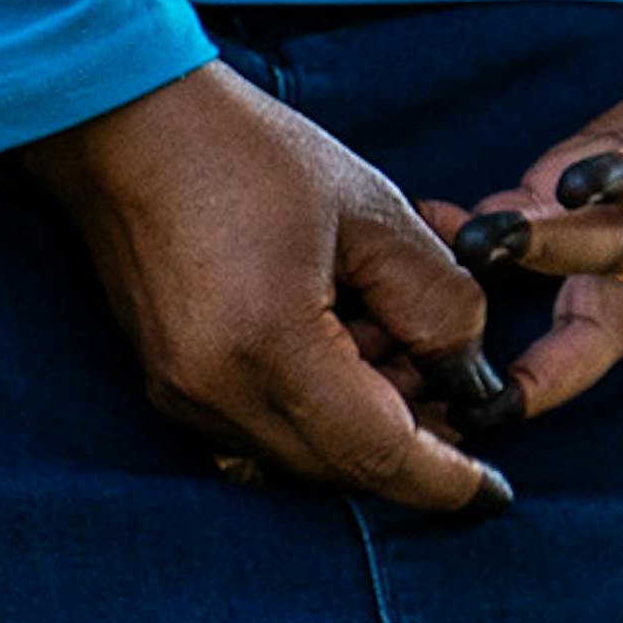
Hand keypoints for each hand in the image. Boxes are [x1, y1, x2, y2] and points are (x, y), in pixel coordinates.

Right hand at [20, 58, 506, 514]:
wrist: (128, 130)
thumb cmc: (250, 155)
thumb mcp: (373, 212)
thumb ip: (436, 301)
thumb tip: (469, 372)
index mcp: (269, 347)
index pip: (374, 454)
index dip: (442, 479)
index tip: (494, 492)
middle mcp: (215, 393)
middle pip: (337, 467)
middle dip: (408, 439)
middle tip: (451, 375)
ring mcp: (180, 396)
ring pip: (299, 454)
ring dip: (361, 420)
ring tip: (385, 328)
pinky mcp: (168, 386)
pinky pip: (260, 430)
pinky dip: (316, 407)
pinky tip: (339, 336)